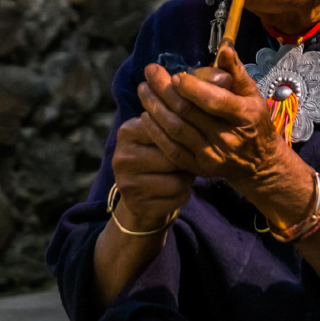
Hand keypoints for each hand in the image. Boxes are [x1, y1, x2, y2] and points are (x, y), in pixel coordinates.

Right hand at [110, 116, 193, 231]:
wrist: (137, 191)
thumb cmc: (153, 154)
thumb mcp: (156, 133)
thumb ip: (171, 122)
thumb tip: (196, 115)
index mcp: (127, 131)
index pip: (167, 130)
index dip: (186, 137)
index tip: (191, 139)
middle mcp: (122, 157)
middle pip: (173, 157)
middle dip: (188, 160)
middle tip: (190, 160)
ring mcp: (127, 184)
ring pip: (177, 181)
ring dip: (188, 179)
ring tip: (184, 174)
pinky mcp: (137, 205)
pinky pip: (176, 199)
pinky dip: (184, 194)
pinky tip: (177, 190)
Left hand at [138, 45, 288, 188]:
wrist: (260, 163)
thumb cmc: (254, 121)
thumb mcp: (252, 94)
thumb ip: (236, 70)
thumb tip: (225, 47)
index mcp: (244, 116)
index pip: (214, 101)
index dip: (192, 88)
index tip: (175, 74)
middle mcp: (228, 138)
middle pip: (189, 113)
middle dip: (164, 90)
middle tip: (150, 72)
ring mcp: (212, 155)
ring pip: (176, 130)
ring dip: (155, 108)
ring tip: (144, 90)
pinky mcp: (199, 168)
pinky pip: (171, 150)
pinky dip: (155, 132)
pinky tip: (146, 116)